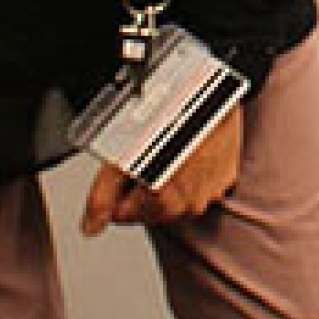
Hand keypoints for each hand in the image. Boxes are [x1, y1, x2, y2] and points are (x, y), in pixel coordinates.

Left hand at [79, 100, 245, 234]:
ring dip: (169, 181)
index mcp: (162, 201)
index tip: (122, 168)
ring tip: (168, 147)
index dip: (116, 191)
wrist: (212, 89)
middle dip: (143, 189)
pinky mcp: (227, 176)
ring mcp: (211, 191)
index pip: (122, 214)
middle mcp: (191, 203)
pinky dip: (193, 172)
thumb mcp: (120, 154)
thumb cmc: (168, 115)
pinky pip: (201, 185)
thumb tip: (91, 228)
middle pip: (151, 209)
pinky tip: (188, 149)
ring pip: (177, 199)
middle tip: (144, 155)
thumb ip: (102, 196)